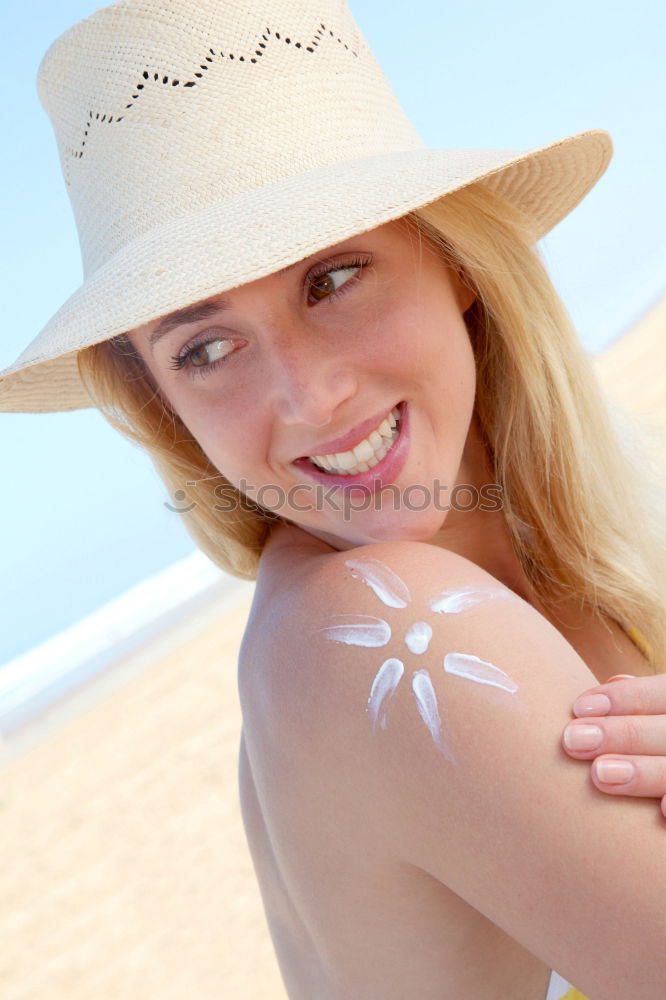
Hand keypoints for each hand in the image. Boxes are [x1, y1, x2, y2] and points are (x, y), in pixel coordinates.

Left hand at [562, 674, 665, 819]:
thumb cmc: (662, 745)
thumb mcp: (664, 716)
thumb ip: (645, 704)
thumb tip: (612, 685)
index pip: (665, 692)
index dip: (626, 698)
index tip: (578, 708)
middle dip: (624, 734)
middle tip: (573, 741)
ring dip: (645, 771)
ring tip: (600, 775)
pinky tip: (660, 812)